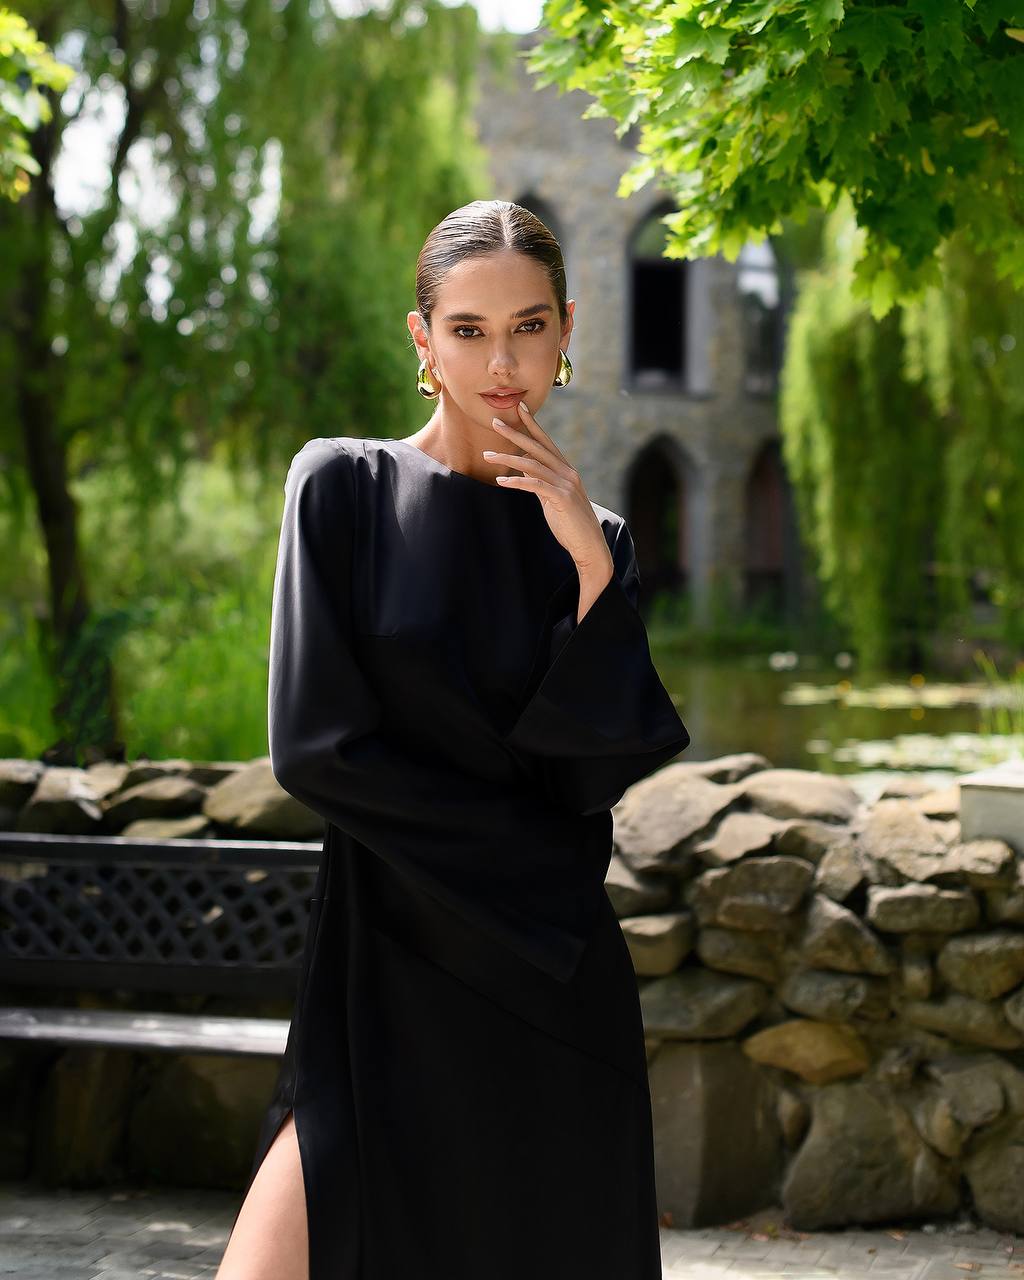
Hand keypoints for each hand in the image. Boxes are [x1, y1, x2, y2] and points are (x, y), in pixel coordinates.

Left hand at [482, 400, 613, 587]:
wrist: (588, 545)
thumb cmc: (570, 523)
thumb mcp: (552, 498)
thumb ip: (540, 481)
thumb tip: (523, 466)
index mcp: (565, 470)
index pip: (546, 442)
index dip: (533, 425)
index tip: (519, 409)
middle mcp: (567, 472)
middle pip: (537, 447)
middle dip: (515, 433)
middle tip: (495, 422)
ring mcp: (566, 484)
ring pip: (532, 464)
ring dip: (508, 458)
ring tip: (488, 456)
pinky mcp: (562, 498)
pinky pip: (535, 485)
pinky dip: (517, 482)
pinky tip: (501, 482)